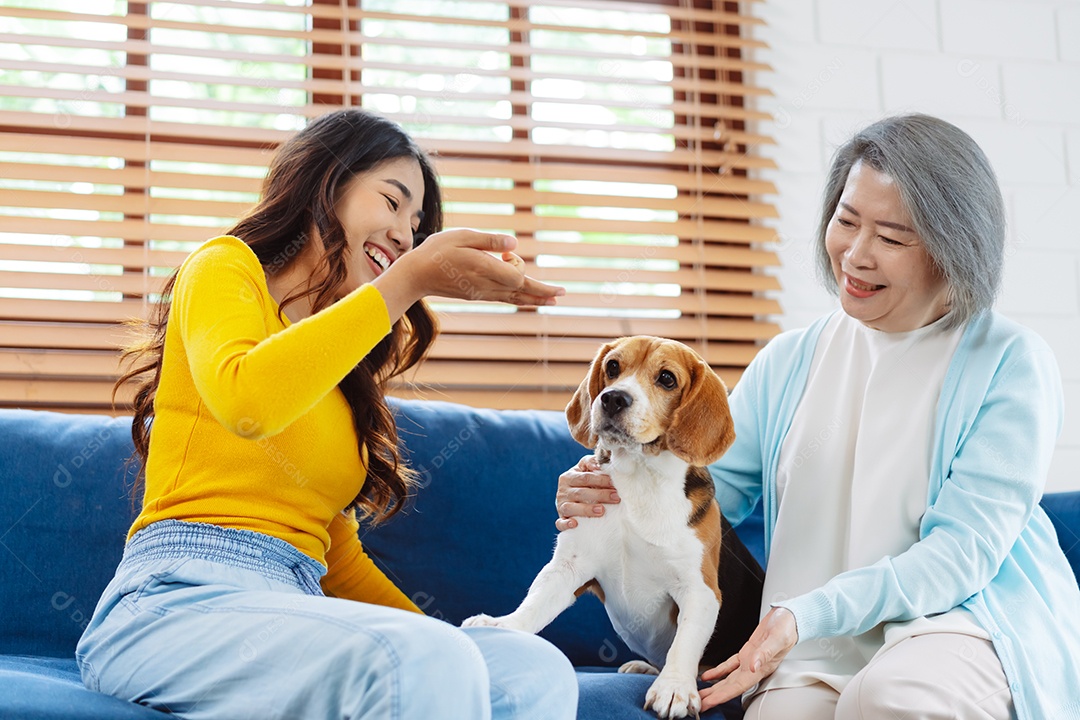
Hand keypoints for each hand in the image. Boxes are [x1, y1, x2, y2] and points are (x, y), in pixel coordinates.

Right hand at [374, 229, 563, 320]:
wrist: (416, 275)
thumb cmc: (438, 251)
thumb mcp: (463, 236)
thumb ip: (490, 241)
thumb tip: (514, 244)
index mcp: (484, 270)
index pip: (517, 276)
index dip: (521, 266)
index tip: (508, 254)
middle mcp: (486, 286)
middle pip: (521, 290)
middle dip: (542, 291)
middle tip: (562, 293)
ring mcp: (482, 293)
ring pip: (515, 297)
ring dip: (535, 297)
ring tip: (553, 300)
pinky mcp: (478, 295)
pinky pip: (505, 298)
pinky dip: (520, 298)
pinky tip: (529, 300)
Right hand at [554, 455, 619, 530]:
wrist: (569, 497)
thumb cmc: (582, 482)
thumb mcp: (585, 469)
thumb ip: (592, 463)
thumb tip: (600, 463)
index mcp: (568, 477)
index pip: (585, 477)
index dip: (601, 480)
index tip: (615, 484)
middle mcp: (563, 491)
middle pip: (581, 493)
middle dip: (600, 495)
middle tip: (616, 497)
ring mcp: (561, 505)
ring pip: (570, 508)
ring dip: (586, 510)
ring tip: (602, 511)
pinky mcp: (561, 518)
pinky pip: (560, 522)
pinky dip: (566, 524)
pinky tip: (575, 524)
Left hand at [698, 607, 798, 709]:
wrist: (789, 617)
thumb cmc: (787, 627)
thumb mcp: (777, 637)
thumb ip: (765, 653)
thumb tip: (753, 666)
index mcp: (762, 668)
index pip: (739, 686)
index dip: (724, 695)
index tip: (711, 702)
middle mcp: (754, 668)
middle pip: (731, 687)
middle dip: (715, 697)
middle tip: (700, 705)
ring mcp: (749, 661)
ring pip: (728, 679)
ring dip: (714, 688)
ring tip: (701, 695)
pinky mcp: (746, 652)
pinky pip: (729, 665)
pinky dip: (718, 672)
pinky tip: (708, 676)